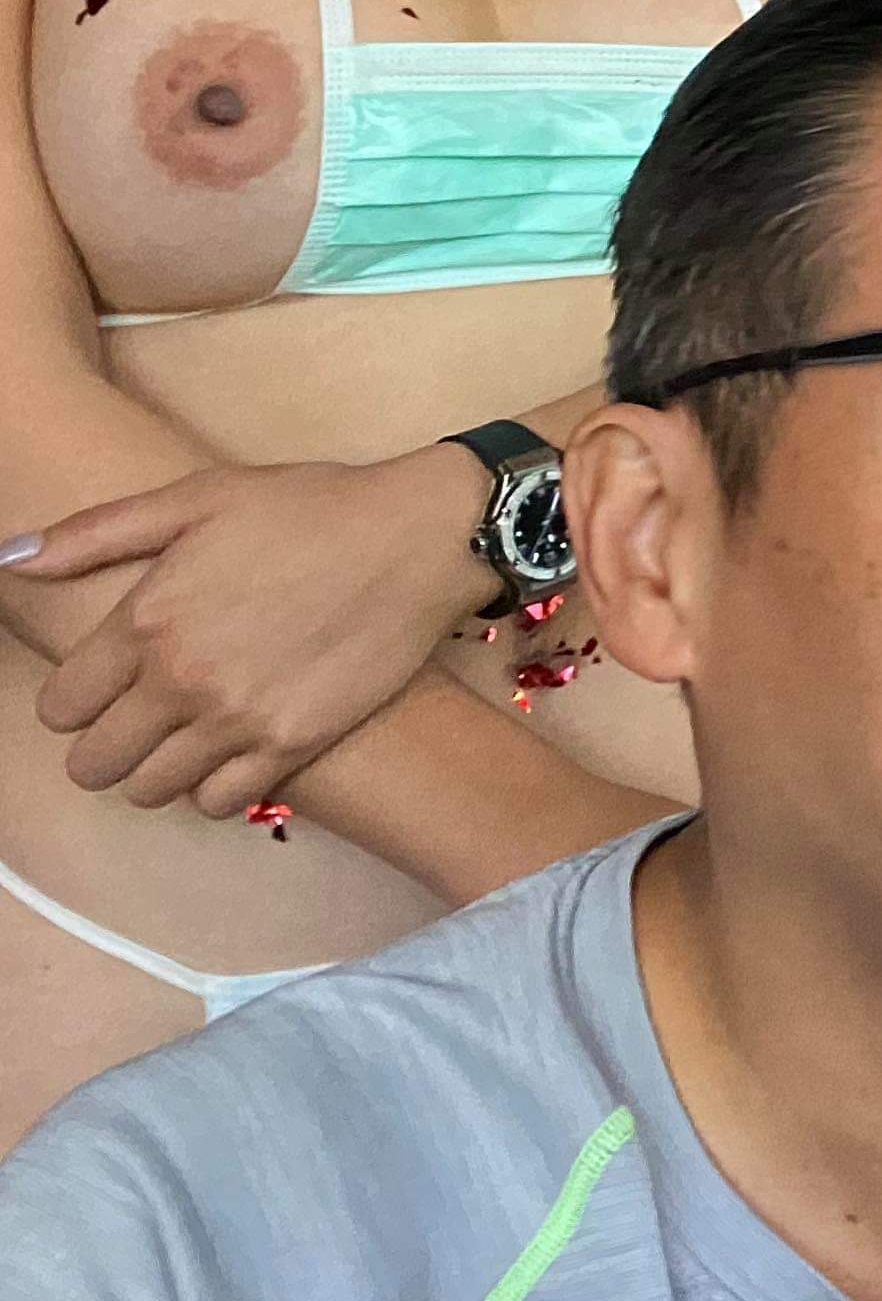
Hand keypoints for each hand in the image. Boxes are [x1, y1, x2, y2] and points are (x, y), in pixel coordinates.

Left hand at [14, 449, 494, 816]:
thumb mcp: (199, 497)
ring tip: (186, 735)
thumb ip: (97, 532)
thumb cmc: (311, 507)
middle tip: (141, 717)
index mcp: (146, 620)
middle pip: (94, 764)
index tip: (107, 684)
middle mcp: (181, 681)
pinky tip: (231, 750)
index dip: (77, 699)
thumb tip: (7, 559)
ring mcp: (236, 720)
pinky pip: (216, 803)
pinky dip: (212, 787)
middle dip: (106, 744)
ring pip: (148, 791)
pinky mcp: (291, 744)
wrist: (421, 536)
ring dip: (156, 768)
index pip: (61, 707)